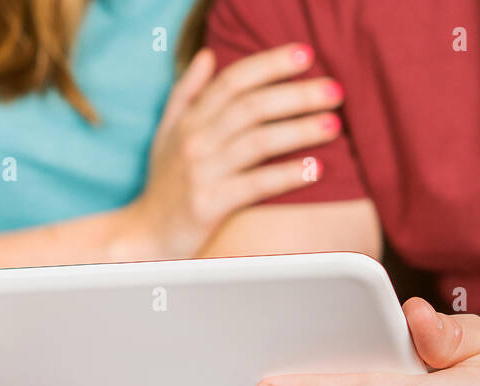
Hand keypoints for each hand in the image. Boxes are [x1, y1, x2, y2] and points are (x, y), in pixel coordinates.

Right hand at [128, 42, 342, 259]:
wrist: (144, 236)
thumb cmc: (163, 185)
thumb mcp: (167, 133)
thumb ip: (186, 93)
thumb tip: (207, 54)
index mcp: (189, 120)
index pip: (233, 80)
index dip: (270, 64)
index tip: (306, 55)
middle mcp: (195, 141)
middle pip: (252, 107)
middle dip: (297, 95)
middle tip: (334, 90)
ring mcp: (201, 172)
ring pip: (258, 142)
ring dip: (299, 130)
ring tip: (333, 124)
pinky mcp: (208, 205)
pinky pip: (255, 185)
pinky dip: (287, 175)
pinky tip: (315, 169)